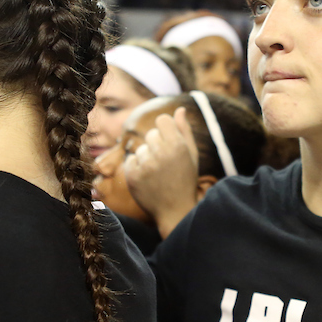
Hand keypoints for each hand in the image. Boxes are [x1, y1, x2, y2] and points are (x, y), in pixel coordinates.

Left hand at [124, 108, 201, 235]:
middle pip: (151, 134)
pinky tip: (148, 180)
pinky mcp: (132, 176)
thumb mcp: (191, 155)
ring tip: (158, 175)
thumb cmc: (185, 180)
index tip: (170, 142)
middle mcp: (161, 153)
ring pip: (140, 149)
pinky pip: (131, 161)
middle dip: (157, 146)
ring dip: (147, 159)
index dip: (166, 130)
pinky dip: (137, 169)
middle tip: (166, 164)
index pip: (162, 120)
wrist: (175, 211)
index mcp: (177, 146)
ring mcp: (145, 165)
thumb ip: (185, 130)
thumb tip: (180, 109)